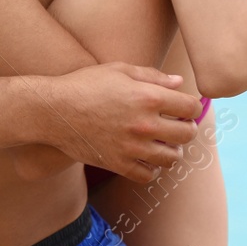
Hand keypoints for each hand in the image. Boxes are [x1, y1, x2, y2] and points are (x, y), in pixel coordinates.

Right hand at [35, 63, 202, 183]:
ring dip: (173, 150)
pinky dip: (153, 169)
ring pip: (171, 158)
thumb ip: (153, 76)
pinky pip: (148, 175)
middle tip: (179, 126)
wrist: (53, 111)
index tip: (185, 108)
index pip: (190, 107)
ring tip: (165, 144)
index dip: (192, 107)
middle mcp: (144, 124)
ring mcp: (131, 147)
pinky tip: (148, 159)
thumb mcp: (119, 70)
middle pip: (186, 134)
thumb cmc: (85, 84)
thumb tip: (180, 83)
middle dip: (187, 129)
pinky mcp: (118, 164)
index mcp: (148, 96)